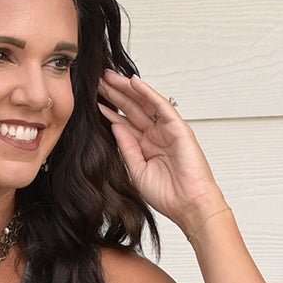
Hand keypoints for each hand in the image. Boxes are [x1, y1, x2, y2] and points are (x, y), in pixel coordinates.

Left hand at [96, 71, 227, 233]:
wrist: (188, 205)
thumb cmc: (167, 194)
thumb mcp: (137, 170)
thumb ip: (126, 147)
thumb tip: (114, 126)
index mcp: (145, 146)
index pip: (124, 123)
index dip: (109, 110)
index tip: (94, 99)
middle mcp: (155, 135)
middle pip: (132, 109)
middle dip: (116, 94)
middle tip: (98, 80)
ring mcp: (166, 130)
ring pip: (144, 103)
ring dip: (127, 89)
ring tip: (110, 77)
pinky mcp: (178, 127)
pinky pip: (161, 106)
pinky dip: (148, 93)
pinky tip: (134, 82)